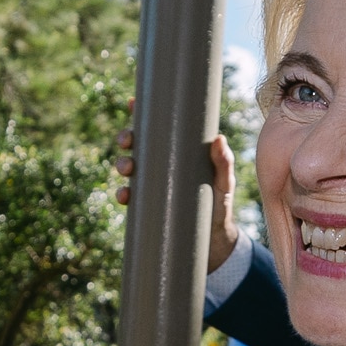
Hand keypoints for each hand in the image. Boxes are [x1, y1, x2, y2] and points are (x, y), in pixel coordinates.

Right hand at [115, 103, 243, 272]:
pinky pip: (129, 197)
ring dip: (122, 164)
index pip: (158, 129)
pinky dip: (123, 194)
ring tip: (127, 168)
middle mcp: (161, 166)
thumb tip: (219, 139)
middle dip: (126, 139)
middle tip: (127, 141)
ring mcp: (152, 186)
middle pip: (137, 145)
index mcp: (177, 153)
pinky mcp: (147, 207)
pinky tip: (124, 195)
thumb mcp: (223, 183)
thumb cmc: (220, 205)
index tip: (133, 103)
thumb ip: (223, 163)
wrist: (213, 243)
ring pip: (129, 168)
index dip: (142, 114)